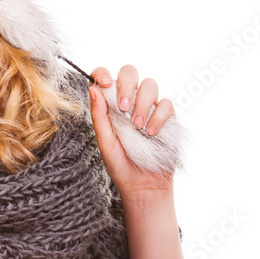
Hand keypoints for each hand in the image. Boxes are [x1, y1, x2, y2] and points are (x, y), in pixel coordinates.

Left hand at [89, 64, 176, 197]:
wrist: (142, 185)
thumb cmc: (120, 165)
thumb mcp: (105, 142)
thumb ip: (99, 116)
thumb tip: (93, 89)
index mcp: (110, 105)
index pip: (105, 78)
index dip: (103, 73)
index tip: (104, 82)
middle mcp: (129, 102)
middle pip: (130, 72)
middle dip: (126, 85)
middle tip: (123, 108)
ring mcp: (149, 108)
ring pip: (150, 85)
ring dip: (142, 102)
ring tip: (137, 126)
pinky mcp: (167, 117)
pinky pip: (166, 104)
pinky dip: (158, 117)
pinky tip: (151, 133)